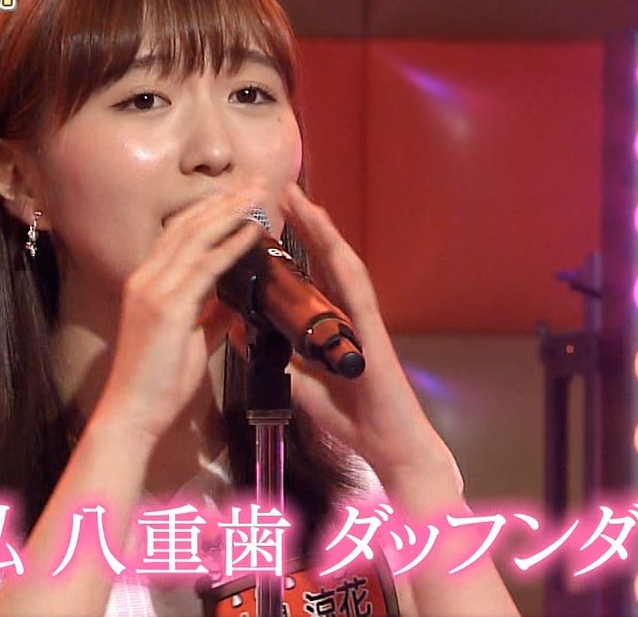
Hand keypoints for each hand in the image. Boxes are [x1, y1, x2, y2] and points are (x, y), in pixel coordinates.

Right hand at [93, 183, 265, 445]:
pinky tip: (252, 231)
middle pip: (188, 224)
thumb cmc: (158, 382)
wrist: (133, 413)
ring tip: (257, 193)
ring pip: (195, 237)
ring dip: (230, 211)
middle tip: (255, 179)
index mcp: (148, 282)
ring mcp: (153, 289)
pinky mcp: (166, 307)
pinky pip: (204, 266)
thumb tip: (234, 301)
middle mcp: (146, 277)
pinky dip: (231, 245)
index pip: (180, 233)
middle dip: (223, 199)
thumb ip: (210, 315)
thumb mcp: (191, 340)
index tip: (240, 194)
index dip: (211, 209)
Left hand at [278, 184, 456, 490]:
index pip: (311, 275)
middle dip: (306, 224)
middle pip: (326, 260)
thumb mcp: (303, 387)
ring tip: (302, 201)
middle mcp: (350, 315)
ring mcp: (364, 320)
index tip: (273, 217)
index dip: (294, 244)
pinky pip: (358, 292)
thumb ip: (280, 360)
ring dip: (323, 232)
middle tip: (283, 191)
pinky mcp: (374, 333)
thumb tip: (247, 335)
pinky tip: (331, 243)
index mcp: (334, 325)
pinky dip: (344, 265)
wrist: (390, 446)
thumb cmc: (355, 419)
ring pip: (343, 265)